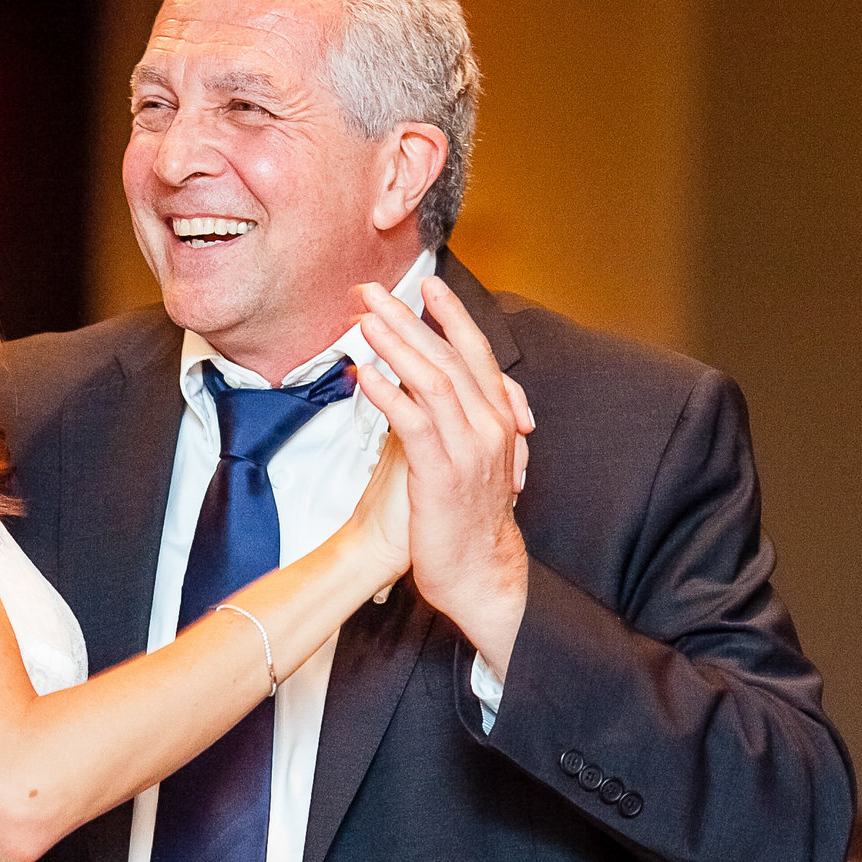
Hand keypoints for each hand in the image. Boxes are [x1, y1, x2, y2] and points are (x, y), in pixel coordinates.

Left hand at [353, 277, 533, 673]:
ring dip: (396, 346)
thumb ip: (449, 417)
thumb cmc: (465, 516)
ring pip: (433, 382)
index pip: (476, 354)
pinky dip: (388, 394)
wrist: (479, 575)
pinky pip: (414, 424)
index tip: (427, 286)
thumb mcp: (467, 458)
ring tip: (364, 321)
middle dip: (409, 320)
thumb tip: (413, 383)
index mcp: (498, 419)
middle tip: (373, 292)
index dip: (452, 317)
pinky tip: (363, 374)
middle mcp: (490, 427)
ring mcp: (469, 450)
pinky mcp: (442, 475)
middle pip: (448, 357)